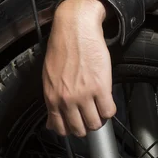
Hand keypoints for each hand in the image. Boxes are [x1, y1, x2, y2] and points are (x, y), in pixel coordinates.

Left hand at [42, 0, 116, 136]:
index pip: (60, 128)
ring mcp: (84, 94)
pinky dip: (109, 109)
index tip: (74, 124)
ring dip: (98, 118)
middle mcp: (66, 98)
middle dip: (85, 125)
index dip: (69, 129)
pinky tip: (105, 99)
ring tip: (97, 106)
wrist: (75, 28)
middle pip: (79, 130)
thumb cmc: (62, 47)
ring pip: (95, 123)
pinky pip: (109, 112)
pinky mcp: (100, 87)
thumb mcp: (49, 75)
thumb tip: (50, 122)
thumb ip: (51, 100)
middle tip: (88, 114)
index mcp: (52, 96)